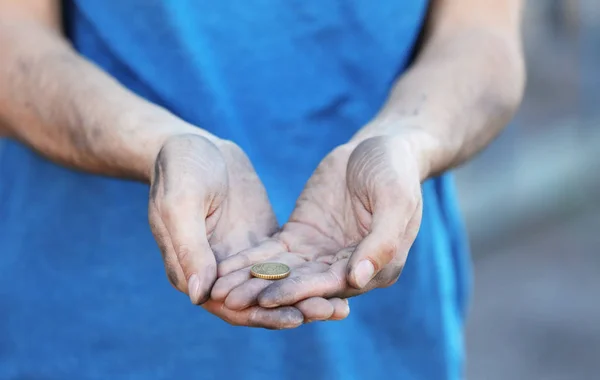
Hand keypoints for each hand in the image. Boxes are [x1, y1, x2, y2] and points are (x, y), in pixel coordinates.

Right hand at [148, 133, 348, 327]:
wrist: (191, 144)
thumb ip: (189, 248)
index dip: (264, 314)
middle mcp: (218, 273)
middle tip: (335, 311)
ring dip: (307, 295)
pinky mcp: (260, 241)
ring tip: (343, 304)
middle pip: (261, 301)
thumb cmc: (179, 170)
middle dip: (297, 309)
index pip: (231, 307)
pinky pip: (286, 263)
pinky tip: (337, 273)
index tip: (297, 318)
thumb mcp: (180, 204)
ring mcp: (241, 258)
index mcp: (192, 273)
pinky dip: (308, 272)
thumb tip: (200, 296)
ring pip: (277, 285)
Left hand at [214, 134, 423, 308]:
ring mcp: (321, 253)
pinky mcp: (301, 236)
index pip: (332, 286)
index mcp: (375, 267)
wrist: (379, 146)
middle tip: (230, 302)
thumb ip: (381, 241)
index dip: (299, 293)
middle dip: (266, 294)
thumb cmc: (395, 172)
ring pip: (283, 273)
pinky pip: (273, 253)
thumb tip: (358, 279)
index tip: (267, 299)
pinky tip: (224, 267)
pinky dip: (250, 261)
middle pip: (302, 286)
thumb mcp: (395, 200)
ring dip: (252, 283)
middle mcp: (345, 268)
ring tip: (218, 290)